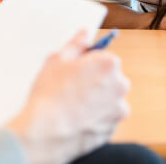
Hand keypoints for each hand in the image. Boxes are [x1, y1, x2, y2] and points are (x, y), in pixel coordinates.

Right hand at [8, 30, 129, 163]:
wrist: (45, 133)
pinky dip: (96, 115)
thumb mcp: (58, 59)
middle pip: (109, 75)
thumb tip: (86, 32)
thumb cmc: (50, 94)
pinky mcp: (113, 128)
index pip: (103, 55)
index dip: (87, 61)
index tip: (75, 68)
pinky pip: (105, 115)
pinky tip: (77, 116)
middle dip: (95, 78)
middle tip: (71, 85)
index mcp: (108, 64)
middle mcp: (120, 85)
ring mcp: (118, 108)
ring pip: (108, 96)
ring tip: (73, 103)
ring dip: (97, 98)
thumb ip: (77, 43)